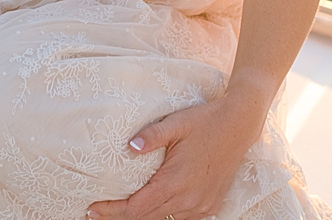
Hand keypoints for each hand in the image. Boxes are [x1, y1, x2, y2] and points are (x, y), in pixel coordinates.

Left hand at [87, 85, 270, 219]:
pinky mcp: (211, 205)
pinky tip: (152, 207)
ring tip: (119, 211)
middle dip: (120, 216)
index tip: (92, 209)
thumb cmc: (204, 122)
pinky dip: (163, 215)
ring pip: (164, 219)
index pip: (136, 208)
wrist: (239, 126)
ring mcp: (201, 205)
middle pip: (146, 218)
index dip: (112, 211)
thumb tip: (128, 148)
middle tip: (97, 212)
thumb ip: (150, 137)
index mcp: (175, 182)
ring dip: (141, 217)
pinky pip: (182, 218)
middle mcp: (189, 199)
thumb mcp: (175, 124)